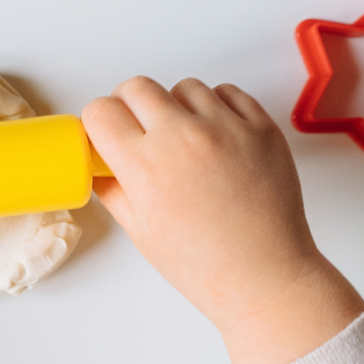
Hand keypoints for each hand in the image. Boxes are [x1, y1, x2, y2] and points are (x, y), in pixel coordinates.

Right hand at [82, 77, 363, 363]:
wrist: (265, 276)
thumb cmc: (203, 263)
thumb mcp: (140, 230)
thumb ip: (112, 188)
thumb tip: (98, 163)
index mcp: (145, 166)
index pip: (101, 111)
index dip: (99, 122)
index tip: (106, 134)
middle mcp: (183, 138)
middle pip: (136, 87)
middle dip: (128, 105)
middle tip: (139, 131)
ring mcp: (226, 129)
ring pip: (183, 87)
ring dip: (175, 106)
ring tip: (184, 139)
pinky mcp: (261, 127)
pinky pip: (227, 93)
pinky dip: (215, 107)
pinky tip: (214, 136)